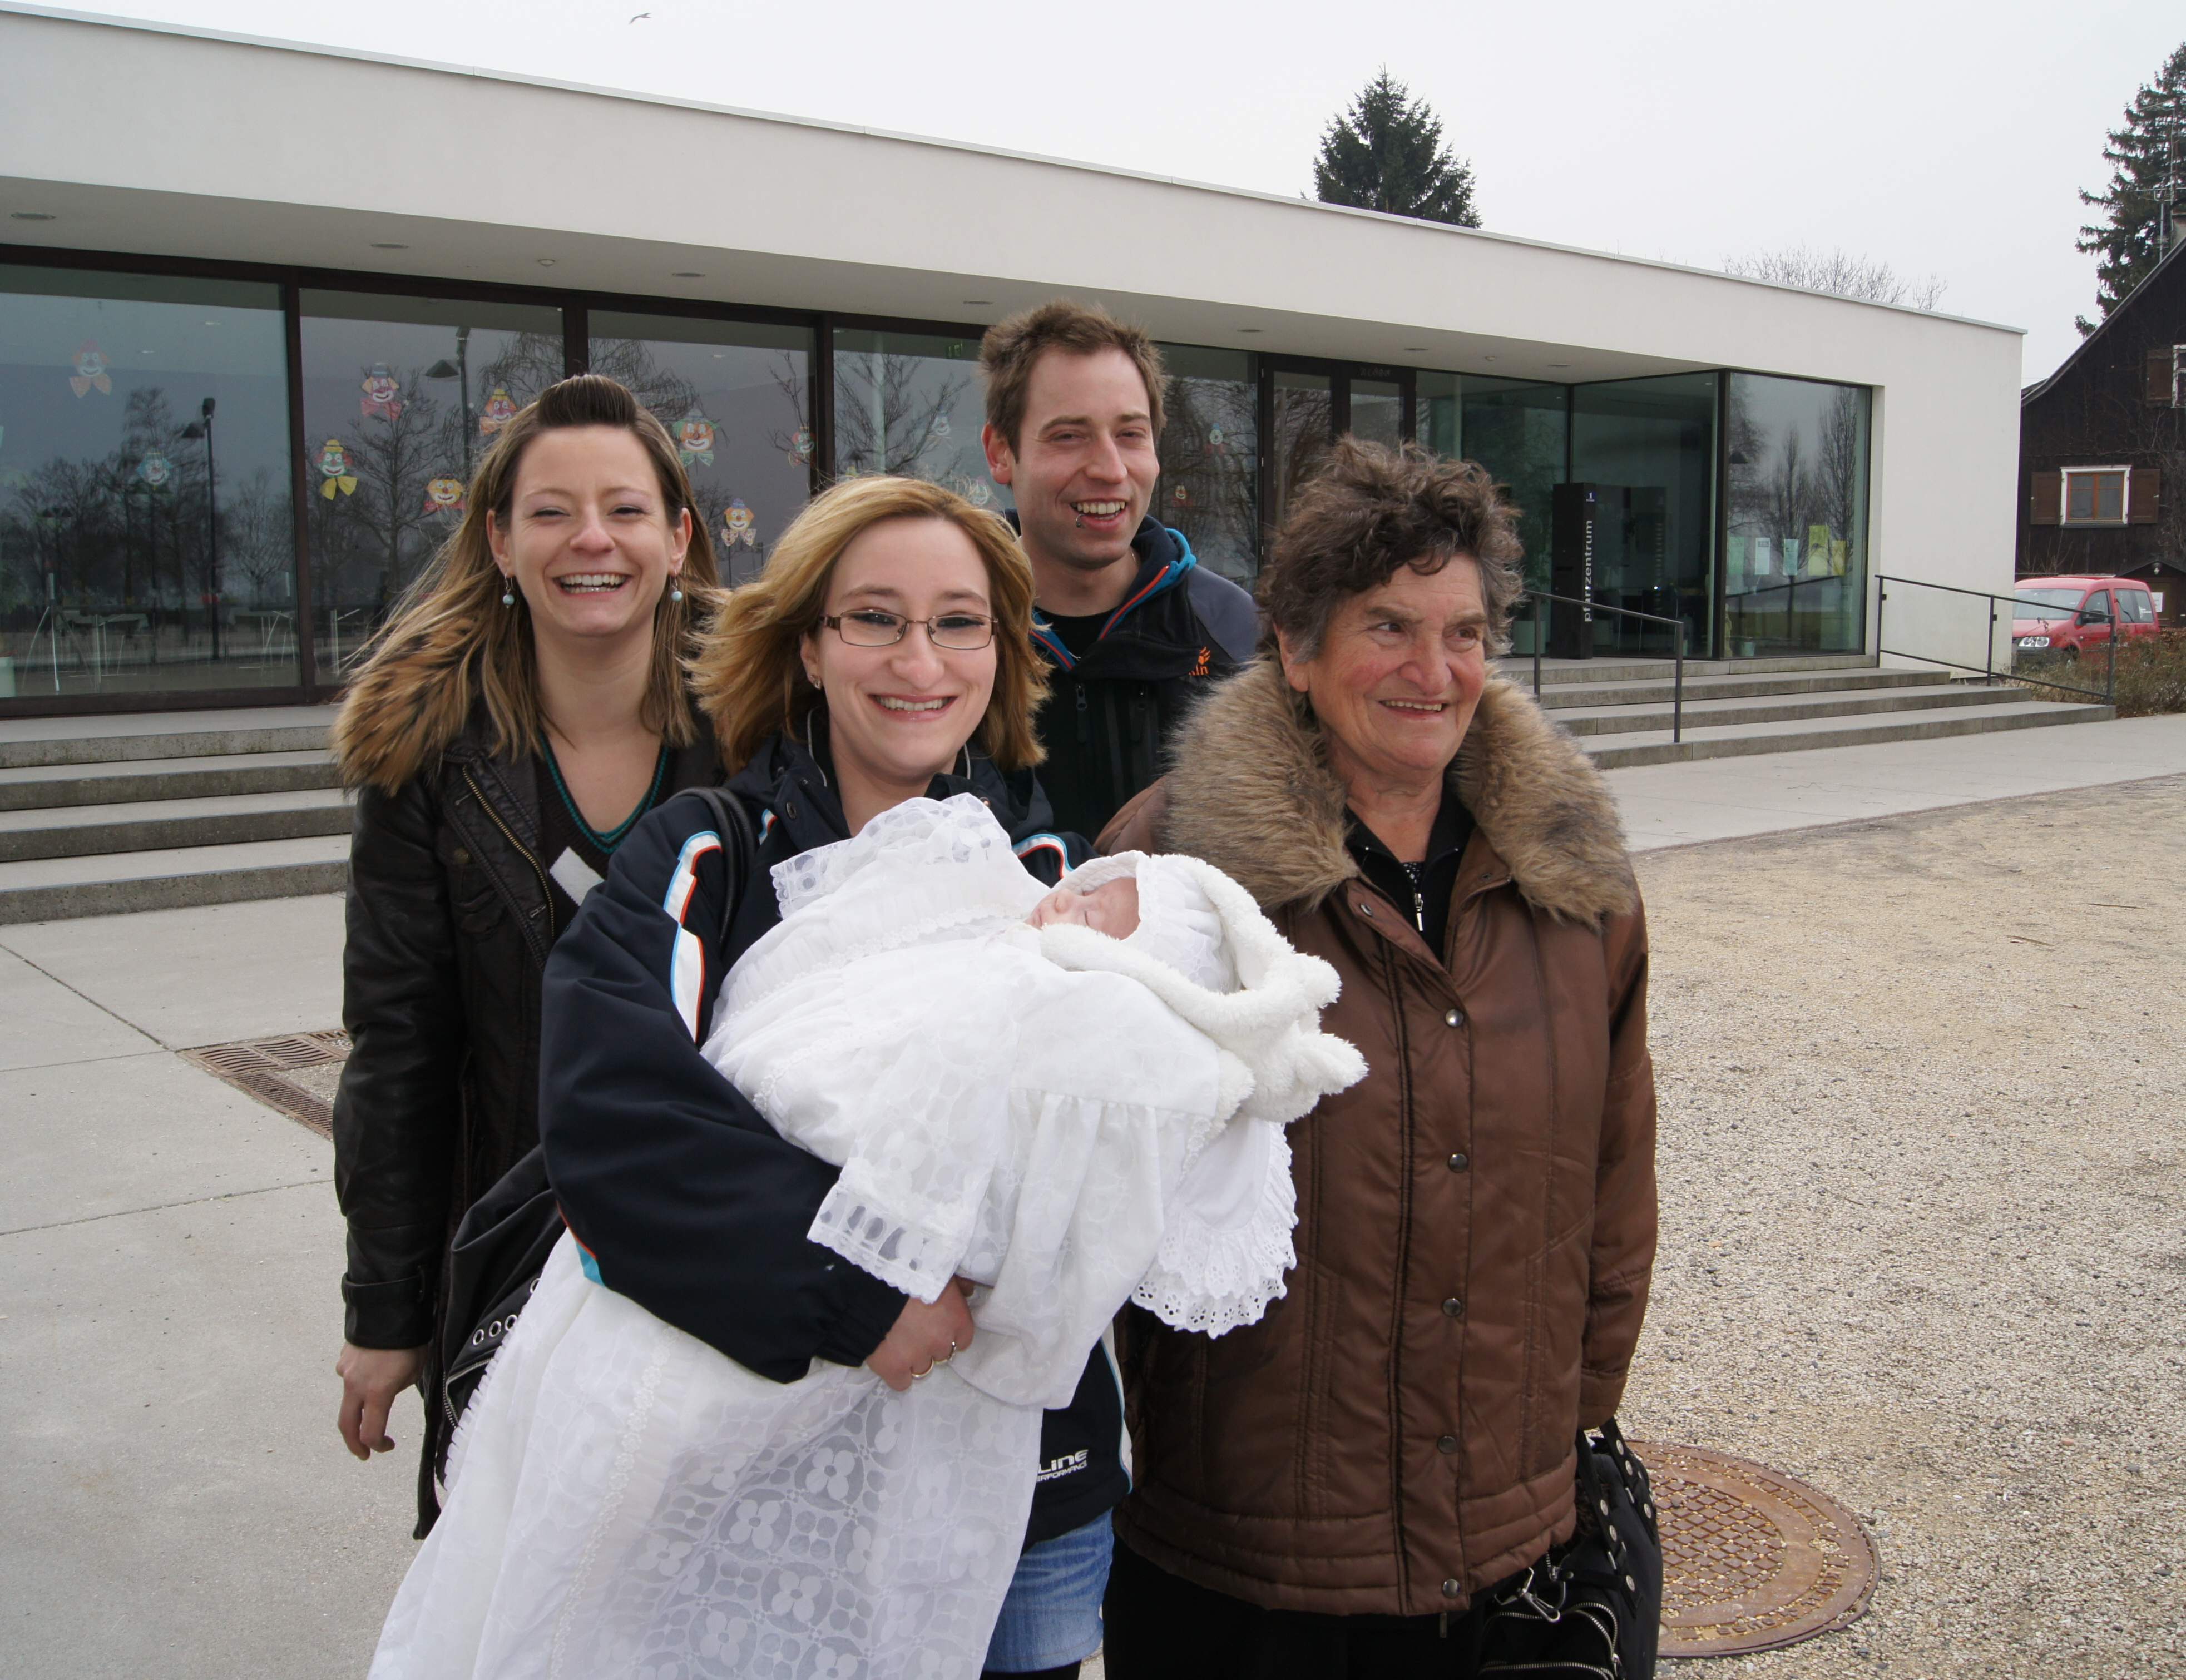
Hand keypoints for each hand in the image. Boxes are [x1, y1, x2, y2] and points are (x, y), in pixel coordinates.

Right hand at [335, 1341, 426, 1460]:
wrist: (389, 1310)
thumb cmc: (409, 1341)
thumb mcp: (413, 1371)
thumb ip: (396, 1389)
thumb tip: (386, 1394)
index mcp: (377, 1392)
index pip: (370, 1432)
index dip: (378, 1445)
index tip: (387, 1446)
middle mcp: (356, 1385)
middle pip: (346, 1425)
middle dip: (354, 1443)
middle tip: (363, 1452)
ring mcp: (346, 1372)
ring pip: (347, 1399)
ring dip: (357, 1410)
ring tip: (372, 1408)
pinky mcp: (343, 1359)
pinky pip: (348, 1378)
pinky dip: (357, 1383)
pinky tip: (371, 1374)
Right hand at [866, 1279, 974, 1392]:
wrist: (871, 1283)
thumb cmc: (908, 1271)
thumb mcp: (939, 1270)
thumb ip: (957, 1284)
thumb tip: (969, 1290)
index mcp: (956, 1318)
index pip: (963, 1339)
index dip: (949, 1332)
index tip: (937, 1325)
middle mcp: (941, 1341)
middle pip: (942, 1353)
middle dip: (930, 1343)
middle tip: (913, 1329)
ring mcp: (918, 1357)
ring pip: (922, 1367)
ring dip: (913, 1357)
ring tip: (896, 1341)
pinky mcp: (894, 1368)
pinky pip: (902, 1382)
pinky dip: (896, 1374)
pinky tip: (889, 1360)